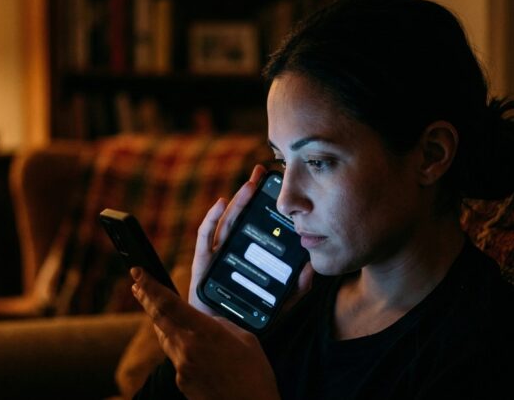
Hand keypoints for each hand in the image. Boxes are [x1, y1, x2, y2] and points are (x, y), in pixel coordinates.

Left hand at [132, 267, 280, 399]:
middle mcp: (187, 349)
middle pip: (158, 319)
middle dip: (146, 299)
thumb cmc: (255, 374)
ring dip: (161, 322)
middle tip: (137, 285)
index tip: (138, 273)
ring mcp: (181, 367)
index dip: (150, 286)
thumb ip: (220, 325)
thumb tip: (205, 322)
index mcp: (204, 332)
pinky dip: (181, 348)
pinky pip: (176, 358)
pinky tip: (194, 349)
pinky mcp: (181, 382)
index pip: (169, 304)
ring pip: (165, 338)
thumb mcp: (245, 338)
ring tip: (157, 309)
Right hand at [189, 164, 314, 315]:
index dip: (265, 206)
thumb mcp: (279, 304)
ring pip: (227, 223)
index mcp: (248, 257)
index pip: (258, 226)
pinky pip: (205, 238)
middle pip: (242, 218)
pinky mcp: (202, 265)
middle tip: (263, 173)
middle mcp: (232, 253)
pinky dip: (211, 219)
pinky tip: (220, 204)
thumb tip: (311, 267)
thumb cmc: (248, 321)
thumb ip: (296, 289)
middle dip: (251, 194)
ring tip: (250, 184)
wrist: (223, 340)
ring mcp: (216, 257)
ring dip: (237, 201)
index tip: (277, 186)